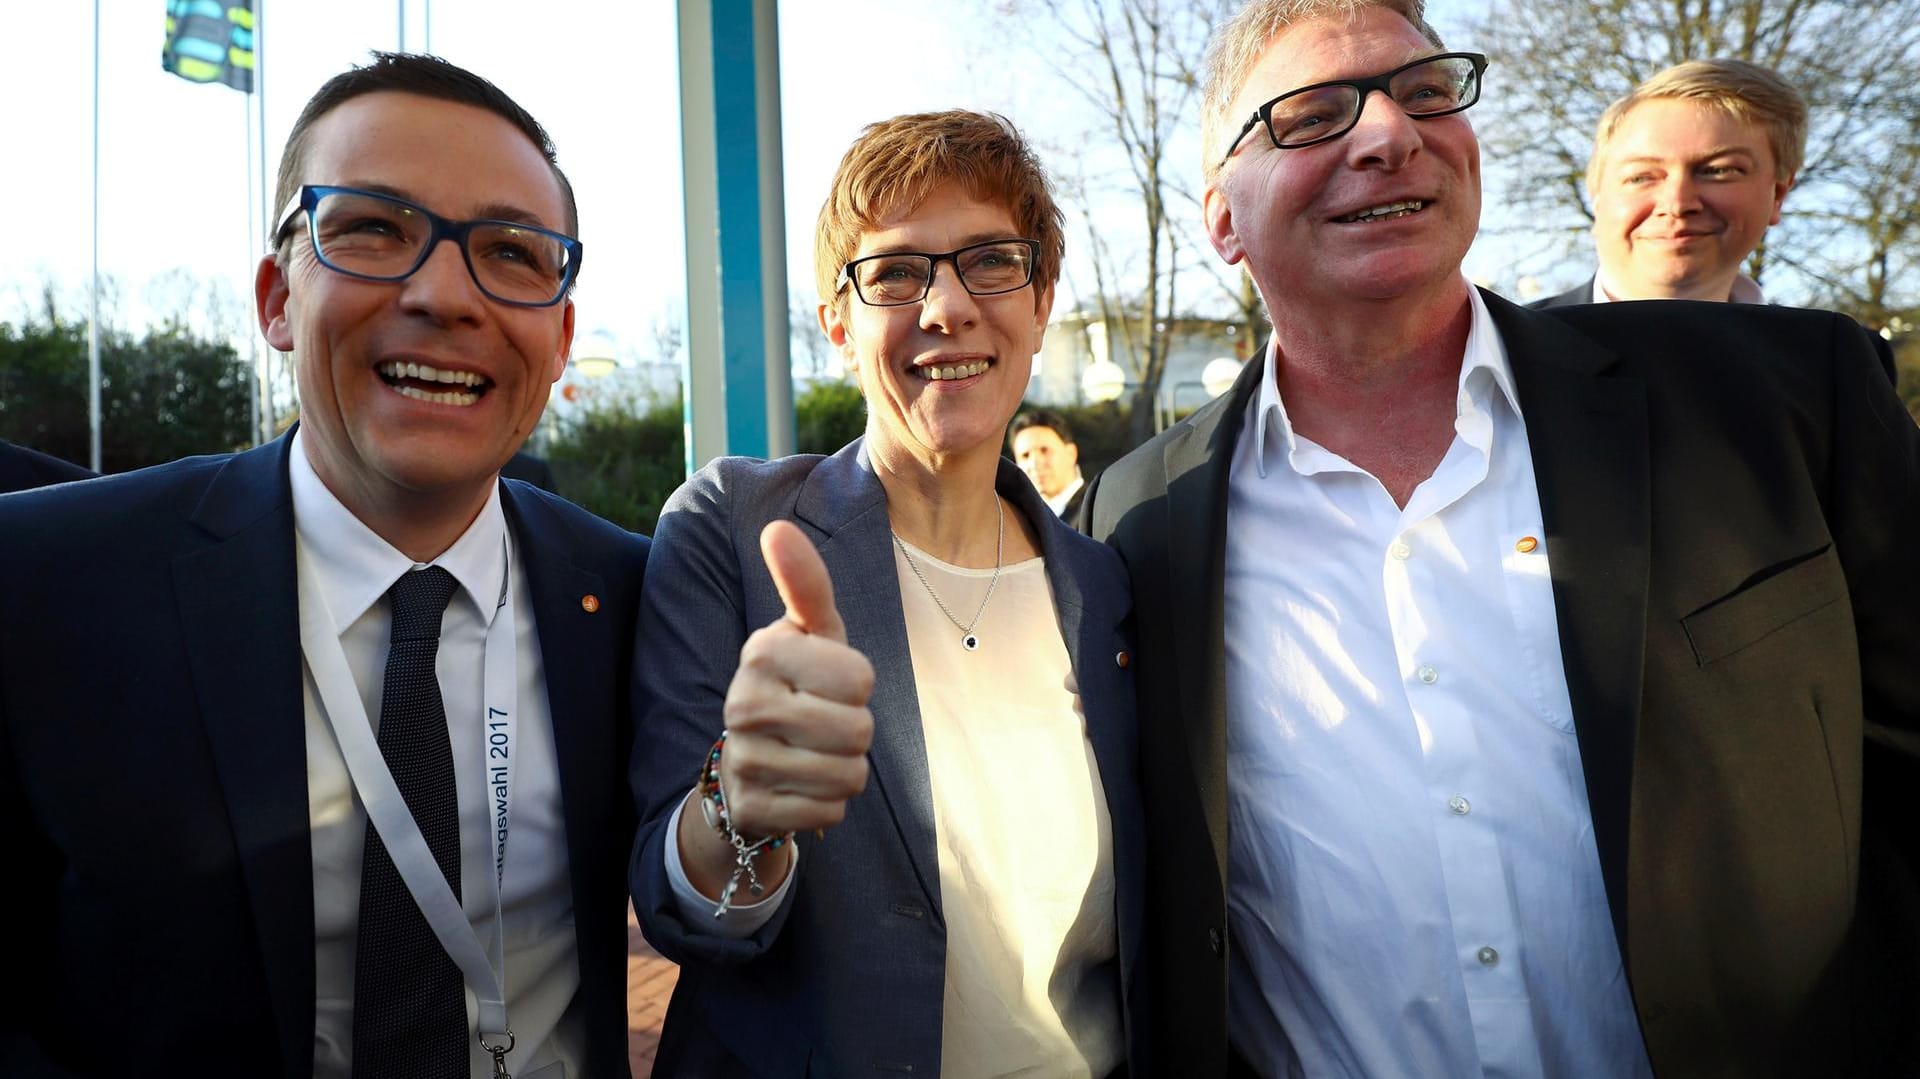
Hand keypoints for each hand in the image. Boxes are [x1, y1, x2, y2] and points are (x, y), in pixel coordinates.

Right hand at [678, 521, 874, 898]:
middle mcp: (745, 703)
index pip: (862, 679)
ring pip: (849, 775)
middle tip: (824, 724)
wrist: (746, 767)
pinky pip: (830, 811)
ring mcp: (745, 759)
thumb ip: (805, 583)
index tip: (827, 683)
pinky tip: (801, 786)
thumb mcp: (810, 633)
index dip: (858, 685)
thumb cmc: (797, 685)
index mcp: (763, 652)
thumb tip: (778, 527)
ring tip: (814, 755)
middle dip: (856, 733)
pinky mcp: (753, 807)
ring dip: (846, 770)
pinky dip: (828, 803)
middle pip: (860, 731)